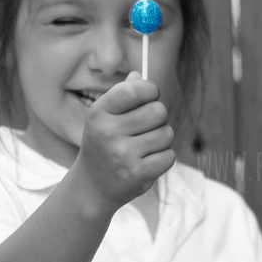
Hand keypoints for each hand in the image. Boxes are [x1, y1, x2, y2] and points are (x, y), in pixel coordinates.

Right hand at [77, 74, 175, 214]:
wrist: (92, 186)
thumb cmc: (103, 143)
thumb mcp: (104, 115)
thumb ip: (123, 93)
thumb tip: (139, 75)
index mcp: (99, 113)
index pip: (136, 90)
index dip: (150, 89)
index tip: (151, 95)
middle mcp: (109, 133)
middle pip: (158, 111)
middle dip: (158, 116)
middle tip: (147, 126)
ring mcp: (123, 156)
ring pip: (167, 133)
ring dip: (162, 138)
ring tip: (147, 145)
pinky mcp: (137, 175)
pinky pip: (169, 156)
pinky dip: (164, 157)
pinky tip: (149, 160)